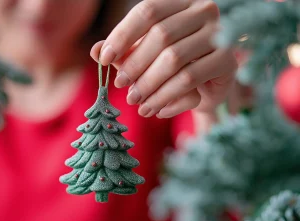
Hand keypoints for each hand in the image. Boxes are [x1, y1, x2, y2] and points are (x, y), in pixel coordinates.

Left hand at [91, 0, 237, 118]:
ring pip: (174, 59)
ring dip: (148, 84)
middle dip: (135, 64)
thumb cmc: (174, 66)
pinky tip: (154, 109)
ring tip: (134, 101)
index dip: (122, 35)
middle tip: (120, 85)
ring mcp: (220, 34)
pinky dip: (166, 96)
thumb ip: (124, 52)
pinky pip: (189, 79)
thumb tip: (95, 51)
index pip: (147, 11)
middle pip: (160, 35)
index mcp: (181, 3)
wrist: (209, 85)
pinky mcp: (227, 61)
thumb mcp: (146, 56)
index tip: (104, 59)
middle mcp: (204, 11)